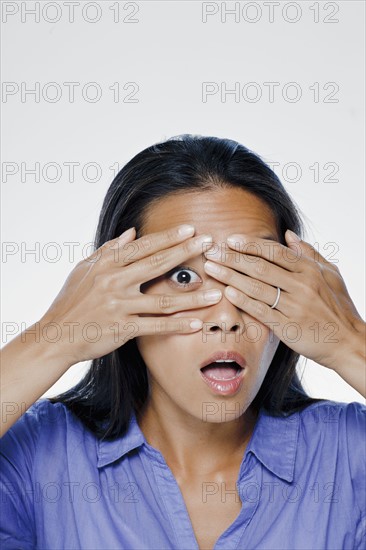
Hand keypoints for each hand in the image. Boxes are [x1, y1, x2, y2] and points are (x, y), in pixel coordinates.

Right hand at [39, 225, 220, 364]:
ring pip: (163, 301)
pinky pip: (155, 327)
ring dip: (192, 297)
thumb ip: (110, 250)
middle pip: (157, 264)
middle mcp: (114, 282)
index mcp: (107, 264)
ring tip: (216, 292)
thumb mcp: (84, 269)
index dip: (168, 238)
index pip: (143, 246)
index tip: (190, 230)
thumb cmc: (70, 302)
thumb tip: (132, 231)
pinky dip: (177, 326)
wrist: (56, 335)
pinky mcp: (122, 329)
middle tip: (209, 244)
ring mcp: (119, 306)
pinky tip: (196, 324)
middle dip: (185, 252)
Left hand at [203, 230, 364, 371]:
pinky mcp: (288, 327)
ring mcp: (294, 307)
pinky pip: (262, 311)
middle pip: (260, 267)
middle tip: (211, 251)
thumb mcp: (330, 274)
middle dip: (232, 258)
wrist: (349, 342)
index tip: (230, 239)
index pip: (274, 252)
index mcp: (310, 270)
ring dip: (230, 276)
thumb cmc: (338, 307)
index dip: (250, 244)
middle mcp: (302, 285)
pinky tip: (228, 292)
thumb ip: (308, 253)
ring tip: (211, 268)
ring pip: (257, 287)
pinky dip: (244, 300)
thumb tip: (288, 234)